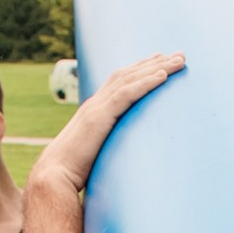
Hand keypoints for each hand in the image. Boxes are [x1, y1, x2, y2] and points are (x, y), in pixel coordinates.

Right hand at [35, 52, 184, 194]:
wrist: (54, 177)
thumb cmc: (72, 173)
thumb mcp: (95, 155)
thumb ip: (108, 149)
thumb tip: (123, 160)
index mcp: (94, 111)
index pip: (120, 82)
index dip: (141, 70)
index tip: (161, 62)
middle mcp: (95, 104)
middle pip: (128, 74)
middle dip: (155, 63)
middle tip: (179, 55)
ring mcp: (96, 108)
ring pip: (130, 79)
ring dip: (157, 68)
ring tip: (179, 61)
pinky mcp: (99, 118)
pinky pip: (126, 94)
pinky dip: (146, 83)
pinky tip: (163, 76)